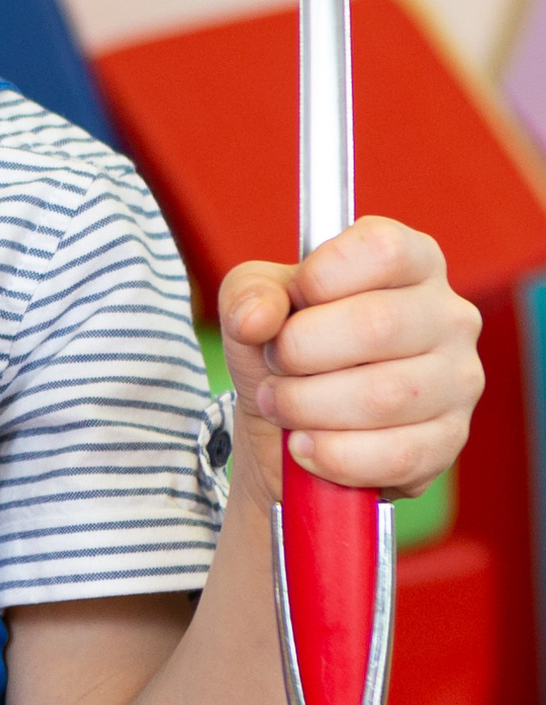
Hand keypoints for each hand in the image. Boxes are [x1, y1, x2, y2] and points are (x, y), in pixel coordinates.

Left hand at [217, 216, 480, 496]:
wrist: (293, 427)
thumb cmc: (288, 347)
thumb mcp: (254, 304)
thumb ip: (248, 294)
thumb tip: (255, 319)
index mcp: (411, 262)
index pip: (384, 249)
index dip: (321, 277)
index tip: (294, 300)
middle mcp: (448, 315)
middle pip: (377, 325)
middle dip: (300, 351)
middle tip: (275, 365)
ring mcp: (457, 380)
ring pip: (383, 396)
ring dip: (307, 407)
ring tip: (280, 406)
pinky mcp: (449, 440)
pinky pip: (395, 454)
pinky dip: (333, 455)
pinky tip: (304, 446)